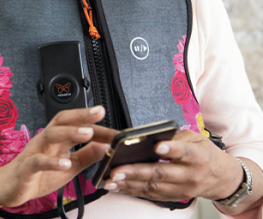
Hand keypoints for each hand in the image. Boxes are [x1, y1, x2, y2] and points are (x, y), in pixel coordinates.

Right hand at [0, 106, 117, 207]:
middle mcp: (46, 141)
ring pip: (51, 135)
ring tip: (87, 133)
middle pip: (62, 121)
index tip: (114, 130)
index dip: (96, 126)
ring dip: (70, 132)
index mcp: (58, 139)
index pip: (77, 126)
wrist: (10, 186)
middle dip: (81, 115)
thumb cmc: (38, 174)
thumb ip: (87, 156)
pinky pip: (39, 161)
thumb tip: (106, 146)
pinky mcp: (27, 167)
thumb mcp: (69, 166)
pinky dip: (52, 162)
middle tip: (98, 112)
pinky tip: (65, 164)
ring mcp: (35, 151)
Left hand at [101, 130, 242, 201]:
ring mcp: (182, 189)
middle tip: (117, 170)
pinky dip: (133, 190)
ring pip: (153, 187)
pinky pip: (151, 194)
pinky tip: (118, 186)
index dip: (171, 149)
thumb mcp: (196, 138)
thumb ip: (175, 137)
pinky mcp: (174, 197)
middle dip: (136, 172)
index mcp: (197, 155)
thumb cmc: (205, 153)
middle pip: (162, 173)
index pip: (184, 151)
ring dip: (129, 184)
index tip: (157, 147)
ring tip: (110, 179)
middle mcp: (190, 174)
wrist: (222, 178)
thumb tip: (150, 137)